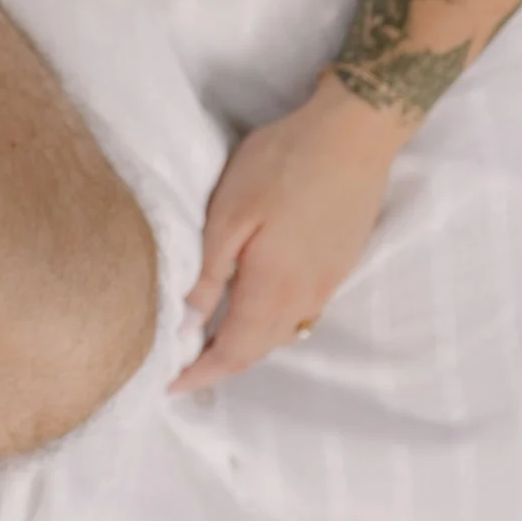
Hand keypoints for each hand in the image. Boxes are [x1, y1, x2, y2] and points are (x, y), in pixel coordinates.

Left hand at [171, 74, 412, 393]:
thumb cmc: (283, 164)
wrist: (354, 133)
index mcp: (275, 290)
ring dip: (244, 344)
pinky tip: (248, 305)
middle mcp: (306, 298)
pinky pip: (297, 311)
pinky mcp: (338, 265)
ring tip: (206, 341)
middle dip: (218, 364)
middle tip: (178, 367)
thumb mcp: (230, 213)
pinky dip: (267, 322)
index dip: (199, 372)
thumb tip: (187, 321)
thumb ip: (209, 272)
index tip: (167, 386)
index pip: (233, 352)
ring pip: (279, 332)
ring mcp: (327, 283)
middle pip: (257, 349)